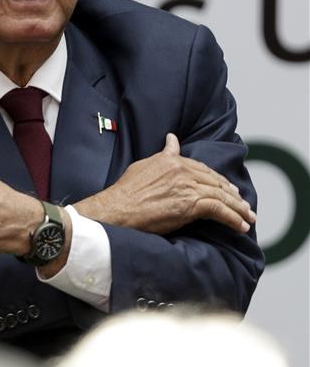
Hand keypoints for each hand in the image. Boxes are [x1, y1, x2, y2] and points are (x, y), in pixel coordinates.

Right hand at [75, 133, 255, 234]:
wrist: (117, 209)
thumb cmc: (126, 192)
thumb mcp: (144, 165)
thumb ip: (164, 154)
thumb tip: (172, 140)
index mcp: (173, 161)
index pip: (202, 169)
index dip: (217, 180)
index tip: (227, 187)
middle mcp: (183, 171)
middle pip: (215, 181)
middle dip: (232, 194)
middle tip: (243, 204)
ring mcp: (187, 187)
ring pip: (221, 196)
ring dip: (238, 208)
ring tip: (248, 217)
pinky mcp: (190, 205)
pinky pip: (219, 210)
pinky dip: (233, 219)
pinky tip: (241, 226)